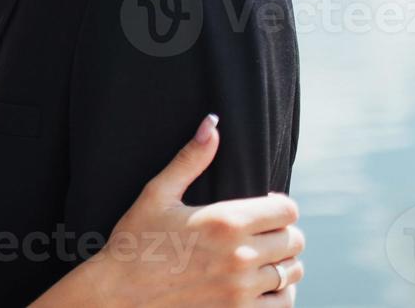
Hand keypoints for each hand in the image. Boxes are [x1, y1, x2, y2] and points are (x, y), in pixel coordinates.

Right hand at [89, 115, 304, 305]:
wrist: (120, 295)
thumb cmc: (135, 241)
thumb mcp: (157, 195)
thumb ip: (190, 159)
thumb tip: (211, 124)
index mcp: (225, 221)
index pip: (287, 211)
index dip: (280, 206)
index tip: (265, 208)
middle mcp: (240, 255)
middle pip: (295, 240)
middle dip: (283, 233)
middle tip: (262, 232)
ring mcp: (242, 289)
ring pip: (292, 272)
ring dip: (283, 263)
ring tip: (263, 257)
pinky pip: (283, 303)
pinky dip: (280, 293)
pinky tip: (261, 284)